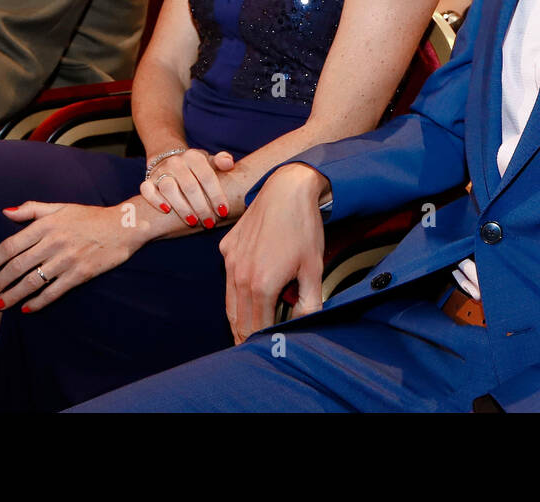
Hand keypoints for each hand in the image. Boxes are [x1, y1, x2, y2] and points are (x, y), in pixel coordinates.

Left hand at [0, 202, 141, 313]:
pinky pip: (54, 291)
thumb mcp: (61, 207)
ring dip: (12, 296)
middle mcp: (54, 243)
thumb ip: (32, 209)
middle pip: (18, 267)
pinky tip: (27, 308)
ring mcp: (67, 260)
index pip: (11, 246)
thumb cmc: (90, 217)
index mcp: (46, 225)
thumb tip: (6, 212)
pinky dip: (38, 302)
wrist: (123, 226)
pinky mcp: (80, 274)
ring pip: (32, 282)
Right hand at [140, 148, 234, 227]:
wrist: (170, 161)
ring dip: (182, 207)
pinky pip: (147, 190)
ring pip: (169, 189)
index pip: (207, 177)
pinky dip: (155, 200)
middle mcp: (176, 162)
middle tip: (209, 222)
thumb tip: (229, 163)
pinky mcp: (148, 180)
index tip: (223, 211)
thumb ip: (222, 161)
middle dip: (201, 207)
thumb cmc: (196, 168)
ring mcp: (160, 171)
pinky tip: (167, 211)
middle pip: (190, 186)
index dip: (216, 195)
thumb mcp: (210, 162)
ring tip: (193, 221)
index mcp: (194, 157)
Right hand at [219, 163, 327, 343]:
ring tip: (245, 331)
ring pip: (229, 301)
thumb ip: (308, 302)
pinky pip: (228, 277)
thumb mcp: (313, 268)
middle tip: (251, 349)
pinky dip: (235, 291)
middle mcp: (240, 276)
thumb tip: (305, 325)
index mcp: (262, 285)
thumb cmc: (304, 228)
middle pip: (238, 319)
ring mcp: (230, 261)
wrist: (288, 189)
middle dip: (245, 336)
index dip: (262, 341)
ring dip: (237, 318)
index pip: (257, 327)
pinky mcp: (227, 247)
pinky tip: (247, 294)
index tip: (265, 350)